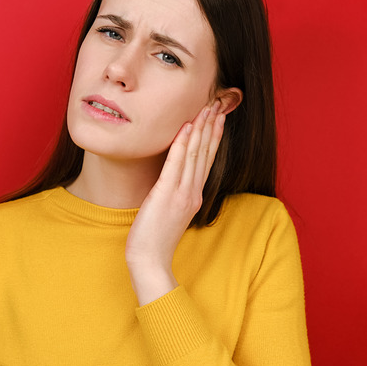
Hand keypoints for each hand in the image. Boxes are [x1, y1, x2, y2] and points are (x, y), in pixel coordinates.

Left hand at [125, 101, 225, 304]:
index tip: (217, 118)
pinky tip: (187, 127)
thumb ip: (173, 197)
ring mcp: (182, 193)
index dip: (212, 138)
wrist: (149, 261)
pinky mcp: (167, 194)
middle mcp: (192, 192)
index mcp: (194, 196)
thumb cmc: (153, 241)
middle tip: (217, 104)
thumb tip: (169, 183)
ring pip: (195, 154)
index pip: (206, 161)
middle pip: (205, 153)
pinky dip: (182, 144)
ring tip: (206, 107)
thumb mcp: (168, 214)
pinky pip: (176, 164)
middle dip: (211, 126)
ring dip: (201, 129)